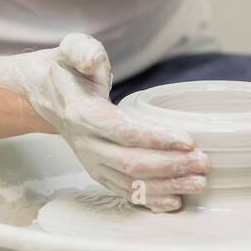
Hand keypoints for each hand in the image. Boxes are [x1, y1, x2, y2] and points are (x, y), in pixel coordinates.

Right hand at [0, 33, 208, 210]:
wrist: (47, 94)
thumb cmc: (68, 70)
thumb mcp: (72, 48)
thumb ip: (83, 50)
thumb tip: (94, 62)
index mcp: (83, 113)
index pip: (122, 132)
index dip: (155, 139)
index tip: (187, 140)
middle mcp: (86, 143)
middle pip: (130, 163)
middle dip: (170, 166)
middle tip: (203, 163)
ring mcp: (91, 161)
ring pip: (130, 182)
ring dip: (166, 187)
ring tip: (198, 183)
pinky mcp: (98, 171)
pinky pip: (124, 191)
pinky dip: (149, 200)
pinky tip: (175, 202)